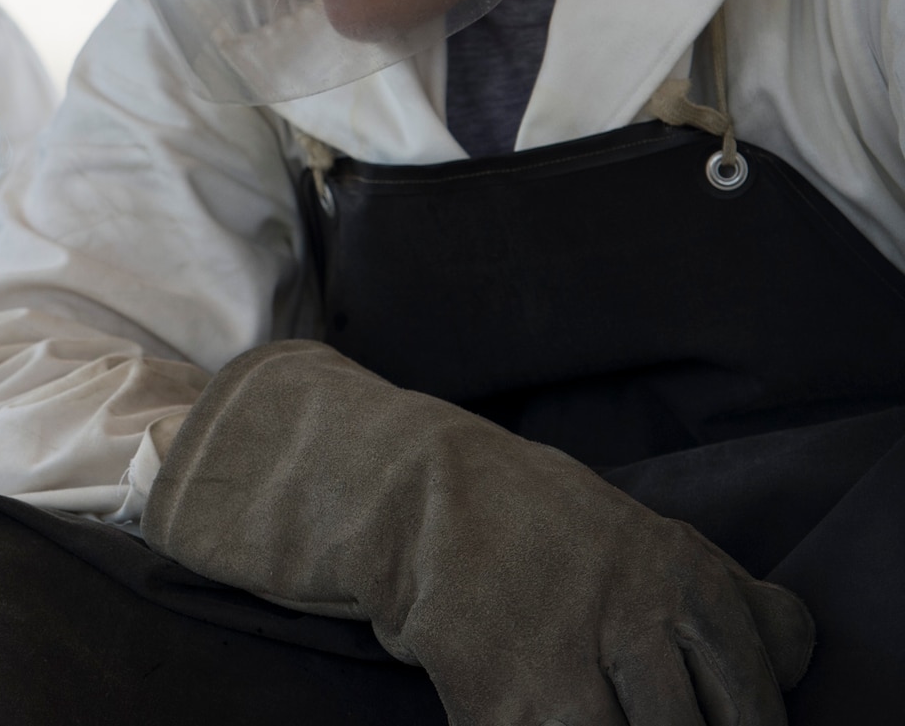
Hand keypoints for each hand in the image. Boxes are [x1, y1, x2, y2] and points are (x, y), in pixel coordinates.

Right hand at [144, 341, 811, 724]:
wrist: (408, 497)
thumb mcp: (639, 531)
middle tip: (630, 710)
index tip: (711, 722)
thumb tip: (791, 651)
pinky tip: (530, 711)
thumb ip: (722, 591)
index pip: (760, 694)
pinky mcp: (508, 707)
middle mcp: (639, 617)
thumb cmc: (530, 518)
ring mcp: (572, 668)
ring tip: (580, 707)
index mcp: (683, 575)